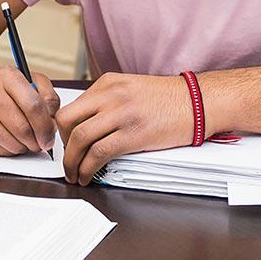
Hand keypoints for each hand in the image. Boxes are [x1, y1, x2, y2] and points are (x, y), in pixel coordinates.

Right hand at [0, 68, 59, 156]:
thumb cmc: (12, 92)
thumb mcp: (34, 83)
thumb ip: (49, 98)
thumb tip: (51, 120)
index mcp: (7, 76)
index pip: (33, 105)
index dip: (46, 126)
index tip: (50, 137)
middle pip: (23, 128)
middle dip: (37, 141)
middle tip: (41, 142)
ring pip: (13, 143)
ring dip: (25, 146)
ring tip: (24, 137)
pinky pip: (1, 152)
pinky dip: (11, 150)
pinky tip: (10, 138)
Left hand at [57, 73, 192, 184]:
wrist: (199, 101)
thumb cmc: (170, 99)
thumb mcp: (131, 88)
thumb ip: (108, 101)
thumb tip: (89, 124)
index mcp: (107, 83)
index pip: (71, 106)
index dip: (62, 130)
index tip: (65, 143)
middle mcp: (110, 95)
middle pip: (67, 120)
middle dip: (61, 144)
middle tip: (67, 159)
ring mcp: (120, 114)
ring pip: (79, 138)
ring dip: (71, 162)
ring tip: (73, 174)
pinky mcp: (133, 134)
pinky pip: (98, 153)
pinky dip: (87, 168)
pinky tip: (87, 176)